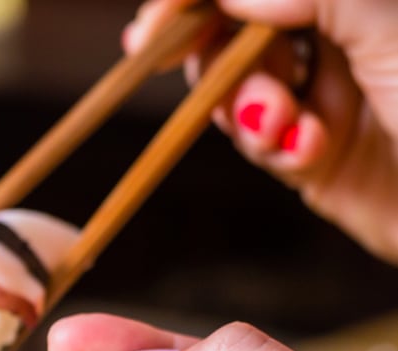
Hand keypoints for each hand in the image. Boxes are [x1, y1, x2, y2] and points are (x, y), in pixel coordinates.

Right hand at [126, 0, 397, 261]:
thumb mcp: (383, 23)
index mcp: (359, 2)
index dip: (196, 2)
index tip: (155, 29)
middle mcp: (339, 37)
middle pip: (232, 33)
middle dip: (222, 61)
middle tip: (235, 84)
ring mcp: (327, 94)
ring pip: (237, 91)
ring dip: (249, 110)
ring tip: (284, 128)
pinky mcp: (317, 156)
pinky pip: (263, 144)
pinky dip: (273, 147)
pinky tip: (308, 152)